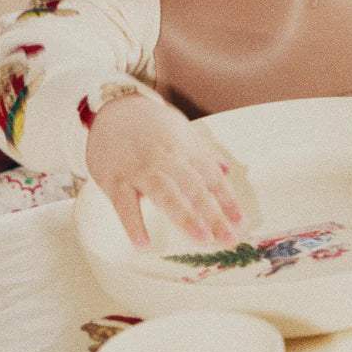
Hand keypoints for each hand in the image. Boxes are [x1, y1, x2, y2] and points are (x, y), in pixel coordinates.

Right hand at [85, 91, 245, 247]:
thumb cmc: (150, 124)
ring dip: (185, 217)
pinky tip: (143, 245)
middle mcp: (164, 159)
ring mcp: (139, 170)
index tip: (241, 222)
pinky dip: (134, 225)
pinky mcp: (114, 179)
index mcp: (184, 149)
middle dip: (213, 213)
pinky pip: (124, 205)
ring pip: (165, 194)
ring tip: (202, 238)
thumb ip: (203, 155)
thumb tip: (228, 170)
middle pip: (193, 188)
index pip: (211, 177)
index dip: (227, 200)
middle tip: (229, 238)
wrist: (110, 107)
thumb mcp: (181, 131)